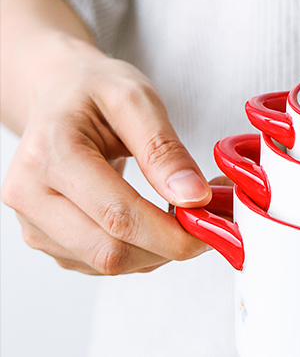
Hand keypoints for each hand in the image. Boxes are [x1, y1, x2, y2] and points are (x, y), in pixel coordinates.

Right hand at [1, 0, 212, 274]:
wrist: (58, 95)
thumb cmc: (94, 92)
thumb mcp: (135, 99)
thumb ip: (164, 149)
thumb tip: (193, 197)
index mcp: (50, 154)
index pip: (117, 215)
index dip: (172, 231)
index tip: (213, 222)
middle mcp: (30, 195)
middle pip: (109, 251)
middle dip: (169, 246)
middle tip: (208, 221)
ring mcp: (33, 223)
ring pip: (107, 264)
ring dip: (157, 251)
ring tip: (183, 214)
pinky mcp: (46, 240)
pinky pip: (101, 264)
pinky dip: (140, 251)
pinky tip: (155, 223)